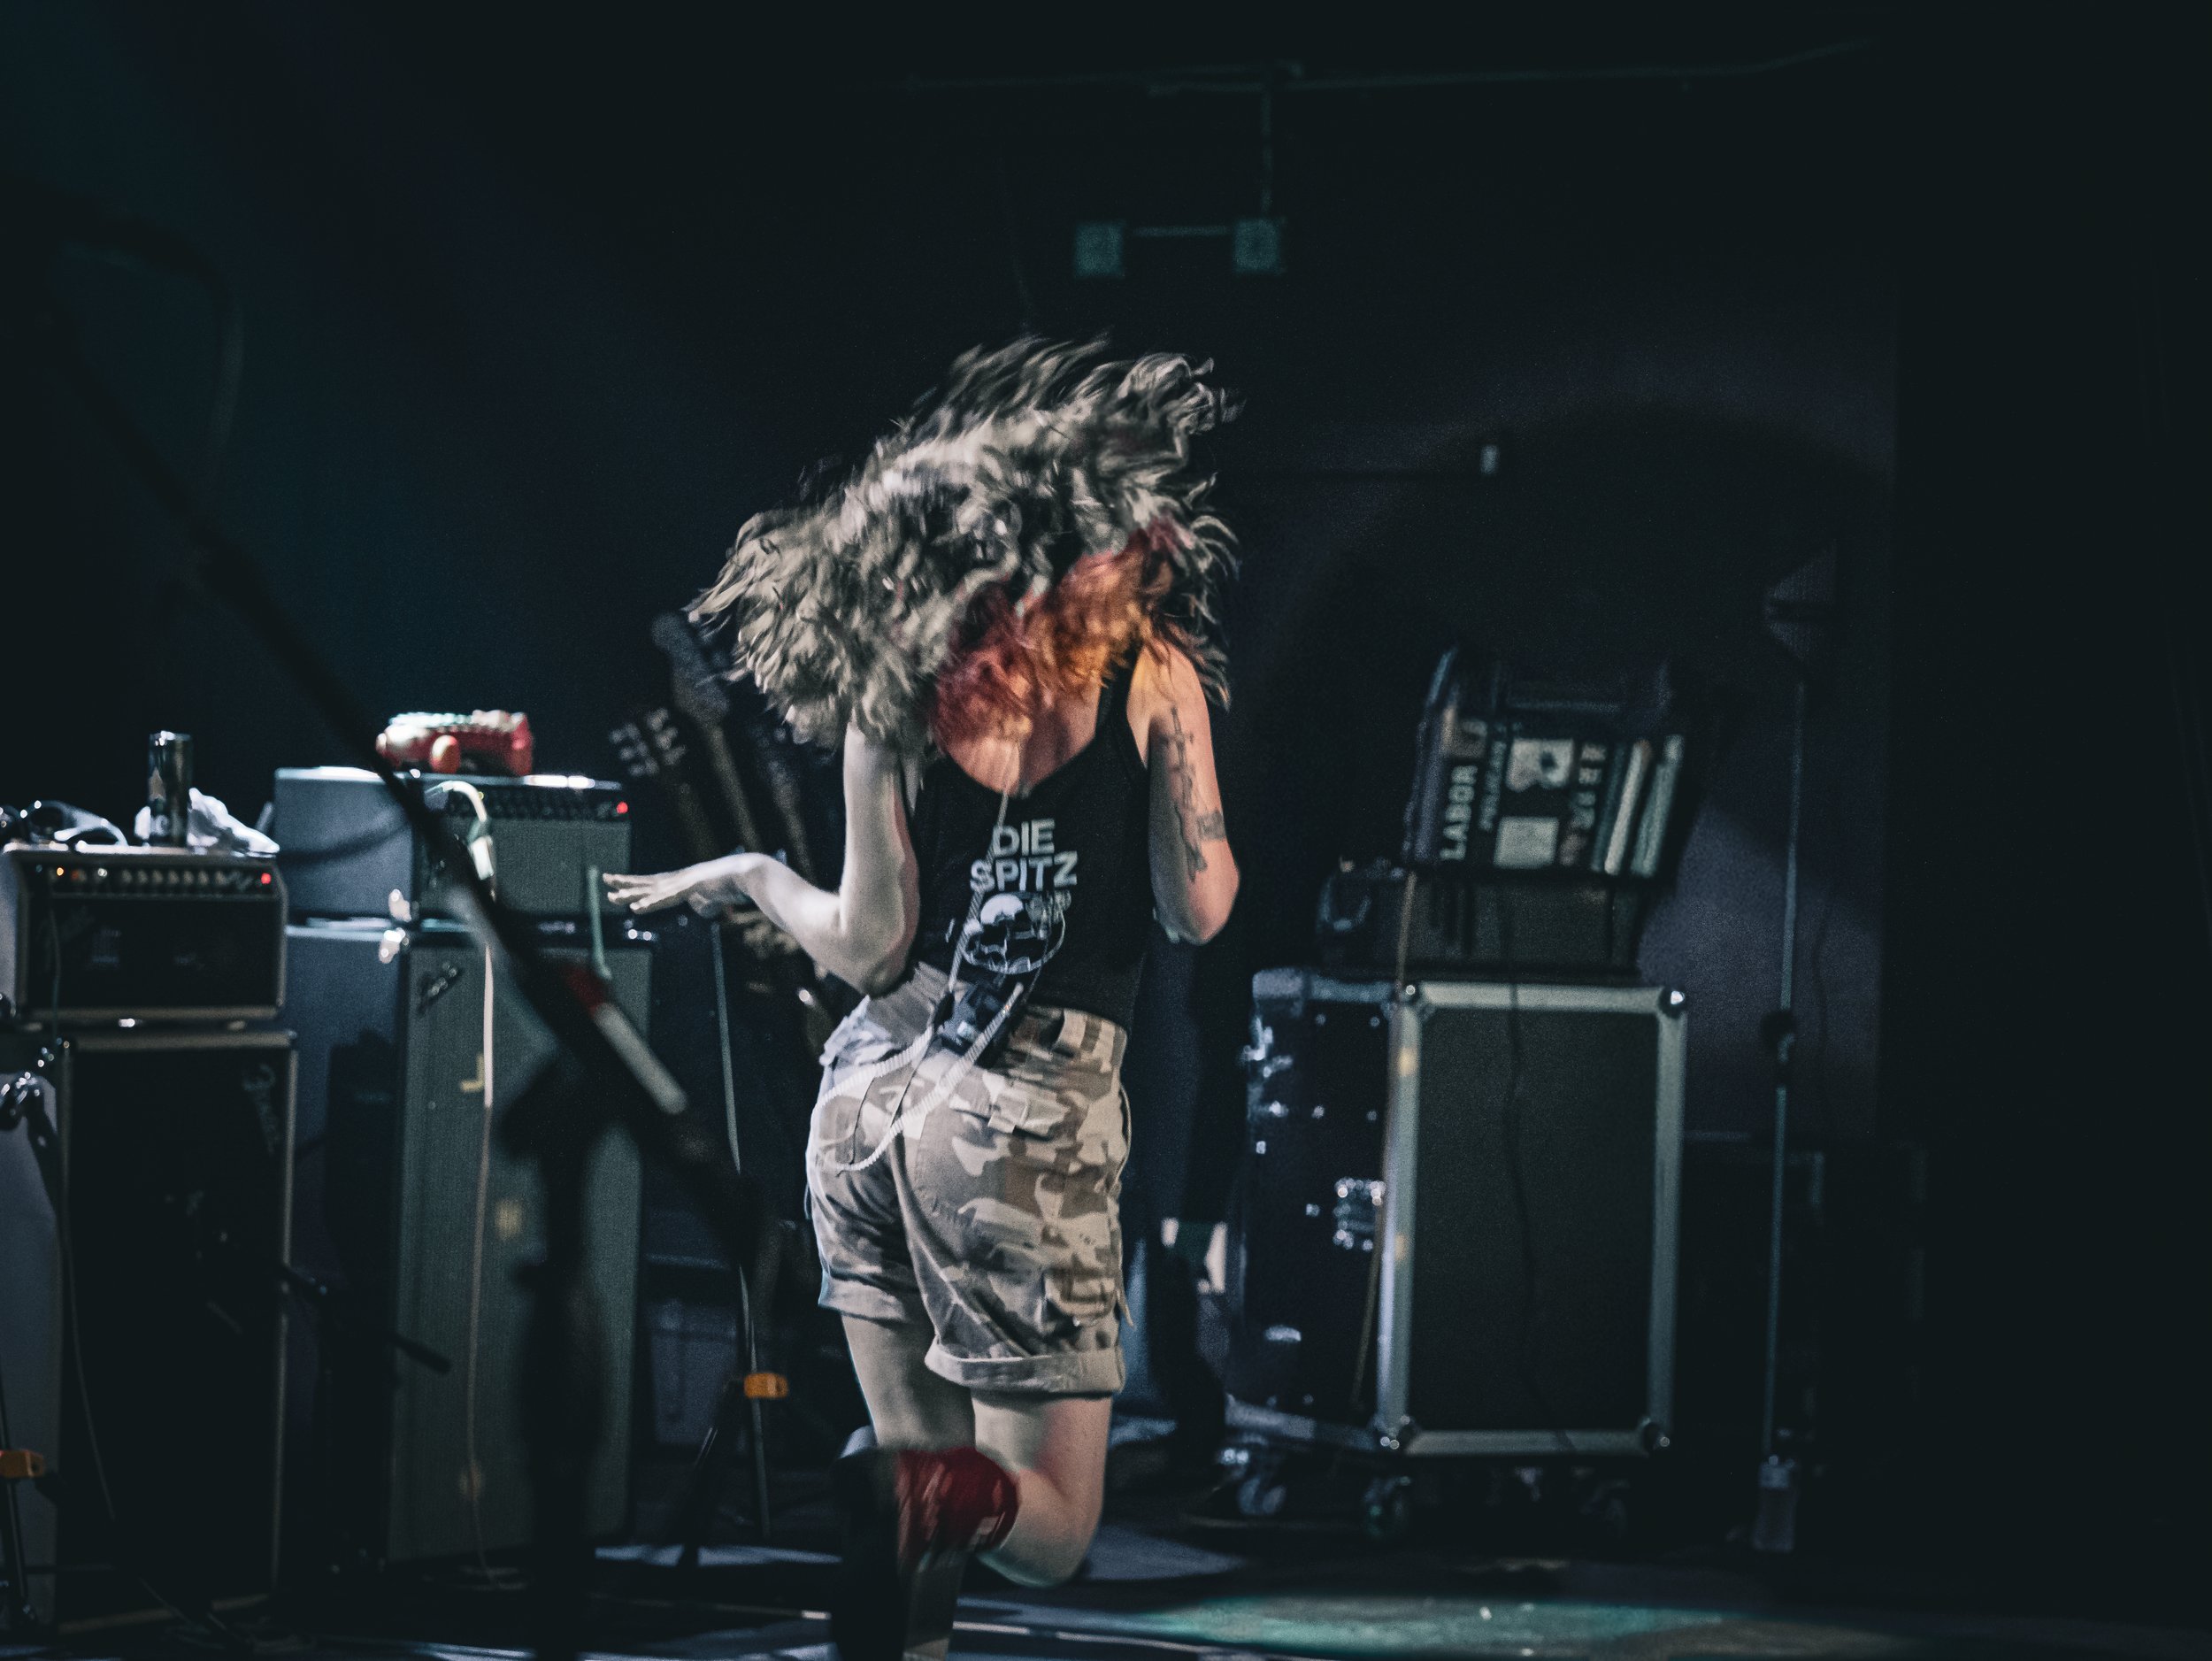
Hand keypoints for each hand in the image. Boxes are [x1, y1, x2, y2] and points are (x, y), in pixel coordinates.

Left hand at [603, 853, 756, 915]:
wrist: (750, 873)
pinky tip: (636, 908)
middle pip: (649, 881)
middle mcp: (681, 877)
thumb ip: (704, 902)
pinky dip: (651, 903)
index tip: (619, 885)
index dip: (637, 884)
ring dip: (632, 894)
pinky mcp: (692, 886)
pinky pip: (667, 898)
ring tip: (613, 896)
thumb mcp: (716, 897)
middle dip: (626, 882)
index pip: (655, 883)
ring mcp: (685, 880)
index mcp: (684, 880)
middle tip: (605, 880)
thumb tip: (699, 907)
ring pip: (653, 889)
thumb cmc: (735, 885)